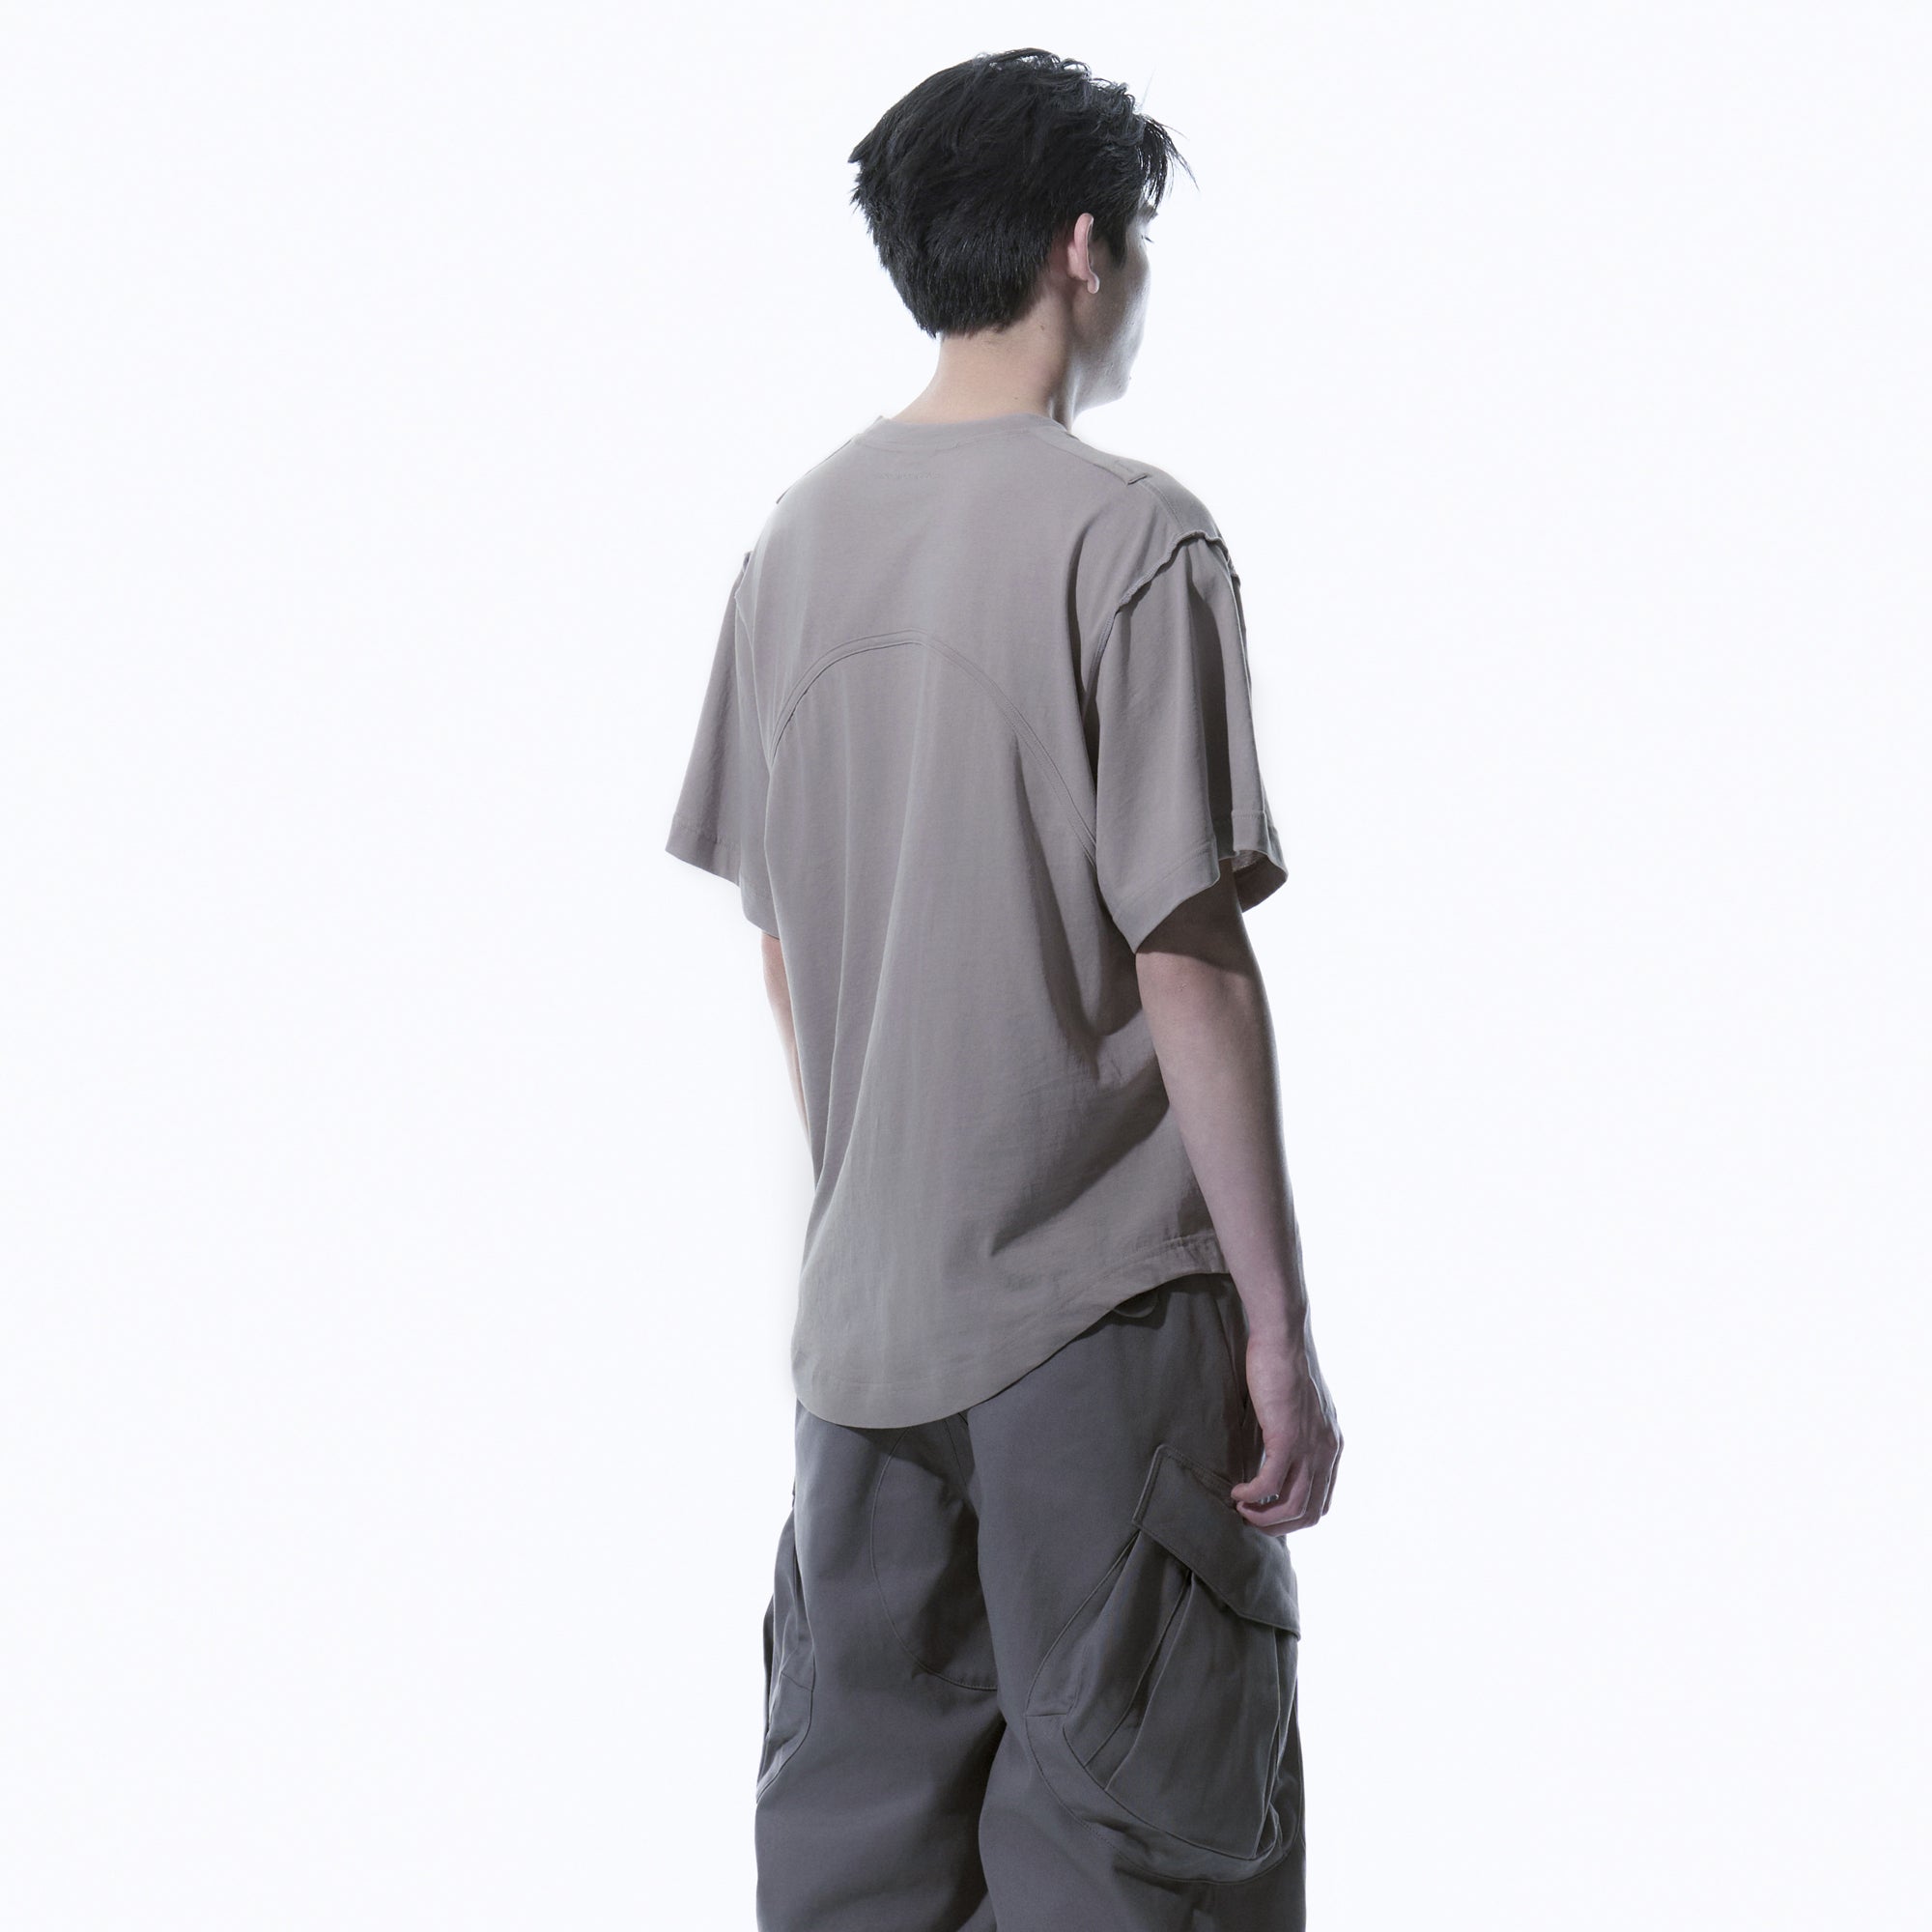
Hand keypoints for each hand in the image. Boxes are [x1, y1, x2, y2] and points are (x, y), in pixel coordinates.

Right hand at [1227, 1325, 1341, 1535]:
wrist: (1282, 1339)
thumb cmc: (1283, 1366)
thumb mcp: (1299, 1409)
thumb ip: (1297, 1435)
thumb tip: (1277, 1455)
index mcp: (1331, 1446)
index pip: (1321, 1502)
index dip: (1294, 1517)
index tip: (1267, 1513)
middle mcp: (1326, 1451)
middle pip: (1310, 1513)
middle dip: (1278, 1526)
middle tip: (1251, 1520)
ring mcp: (1309, 1447)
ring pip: (1291, 1506)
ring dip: (1263, 1516)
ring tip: (1241, 1508)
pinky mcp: (1287, 1438)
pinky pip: (1270, 1484)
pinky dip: (1251, 1494)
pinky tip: (1236, 1490)